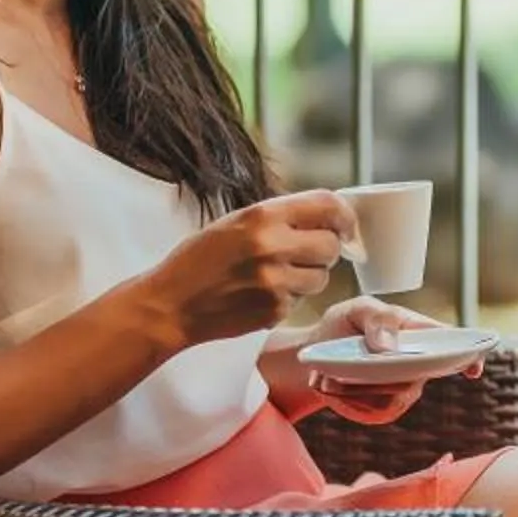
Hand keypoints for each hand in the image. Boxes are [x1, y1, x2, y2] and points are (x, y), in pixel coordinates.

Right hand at [139, 191, 355, 346]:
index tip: (346, 225)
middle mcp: (272, 247)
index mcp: (263, 216)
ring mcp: (275, 282)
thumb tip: (330, 217)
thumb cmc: (200, 259)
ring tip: (278, 274)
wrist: (171, 304)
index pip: (327, 205)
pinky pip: (302, 300)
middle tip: (306, 252)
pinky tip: (263, 293)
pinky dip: (290, 297)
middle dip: (326, 249)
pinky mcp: (275, 311)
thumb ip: (281, 217)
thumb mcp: (236, 222)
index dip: (345, 216)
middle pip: (332, 245)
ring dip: (309, 275)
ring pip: (323, 277)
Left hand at [287, 297, 483, 426]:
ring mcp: (404, 389)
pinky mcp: (386, 410)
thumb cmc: (344, 325)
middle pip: (415, 379)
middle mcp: (418, 364)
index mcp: (420, 333)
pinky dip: (346, 403)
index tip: (474, 369)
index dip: (469, 357)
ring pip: (391, 400)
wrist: (316, 354)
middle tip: (336, 371)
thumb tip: (389, 347)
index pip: (453, 345)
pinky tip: (330, 388)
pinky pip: (373, 415)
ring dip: (353, 392)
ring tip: (326, 377)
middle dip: (374, 379)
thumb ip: (377, 318)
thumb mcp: (356, 309)